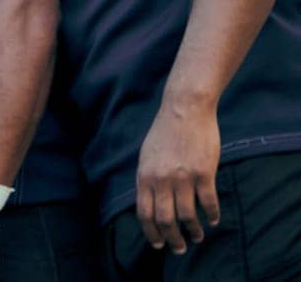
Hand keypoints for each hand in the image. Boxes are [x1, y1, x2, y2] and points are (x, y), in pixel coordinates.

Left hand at [136, 97, 220, 253]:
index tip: (158, 244)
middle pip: (165, 220)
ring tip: (197, 237)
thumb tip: (149, 202)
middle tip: (180, 248)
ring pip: (188, 216)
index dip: (151, 233)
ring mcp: (183, 177)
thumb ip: (148, 179)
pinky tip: (213, 220)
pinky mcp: (204, 173)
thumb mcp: (147, 156)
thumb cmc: (165, 132)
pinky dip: (212, 215)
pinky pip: (209, 203)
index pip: (144, 214)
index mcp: (144, 176)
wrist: (184, 109)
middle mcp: (161, 180)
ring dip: (193, 231)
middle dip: (172, 239)